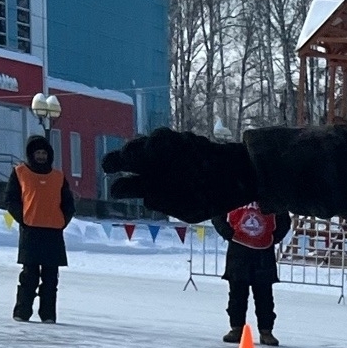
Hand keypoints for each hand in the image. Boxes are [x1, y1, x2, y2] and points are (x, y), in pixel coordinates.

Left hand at [101, 130, 257, 223]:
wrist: (237, 178)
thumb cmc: (212, 198)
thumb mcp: (190, 211)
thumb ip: (169, 206)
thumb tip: (147, 197)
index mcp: (151, 189)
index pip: (127, 186)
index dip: (119, 187)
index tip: (115, 190)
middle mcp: (153, 169)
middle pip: (127, 162)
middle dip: (115, 161)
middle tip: (109, 165)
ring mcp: (164, 153)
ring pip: (141, 146)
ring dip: (133, 149)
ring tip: (129, 155)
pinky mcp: (177, 140)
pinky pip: (162, 136)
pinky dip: (157, 140)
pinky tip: (155, 147)